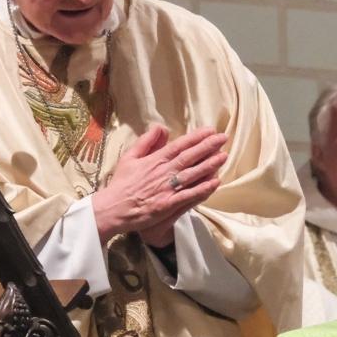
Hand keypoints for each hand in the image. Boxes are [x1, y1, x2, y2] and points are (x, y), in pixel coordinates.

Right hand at [92, 126, 226, 242]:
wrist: (113, 208)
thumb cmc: (121, 183)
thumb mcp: (129, 157)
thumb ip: (146, 141)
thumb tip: (161, 128)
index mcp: (154, 160)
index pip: (179, 145)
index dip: (196, 137)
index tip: (210, 131)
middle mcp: (163, 172)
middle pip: (189, 157)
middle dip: (208, 147)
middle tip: (223, 138)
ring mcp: (167, 189)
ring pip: (192, 174)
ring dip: (209, 164)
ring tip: (223, 156)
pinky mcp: (168, 204)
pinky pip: (189, 195)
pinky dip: (202, 189)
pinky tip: (215, 182)